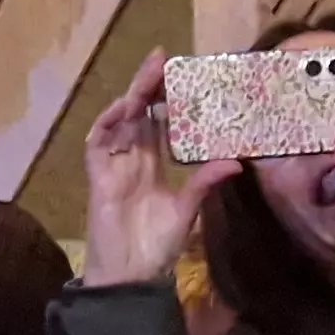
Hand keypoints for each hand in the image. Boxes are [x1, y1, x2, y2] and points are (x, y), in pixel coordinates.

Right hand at [81, 49, 238, 286]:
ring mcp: (114, 166)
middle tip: (162, 58)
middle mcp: (133, 159)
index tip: (184, 74)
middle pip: (139, 114)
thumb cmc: (157, 246)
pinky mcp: (98, 177)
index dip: (167, 99)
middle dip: (148, 86)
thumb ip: (205, 182)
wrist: (130, 277)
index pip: (160, 122)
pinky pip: (98, 144)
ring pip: (119, 122)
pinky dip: (108, 124)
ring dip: (132, 97)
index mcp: (154, 165)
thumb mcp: (188, 209)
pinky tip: (123, 108)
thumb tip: (236, 161)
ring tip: (148, 75)